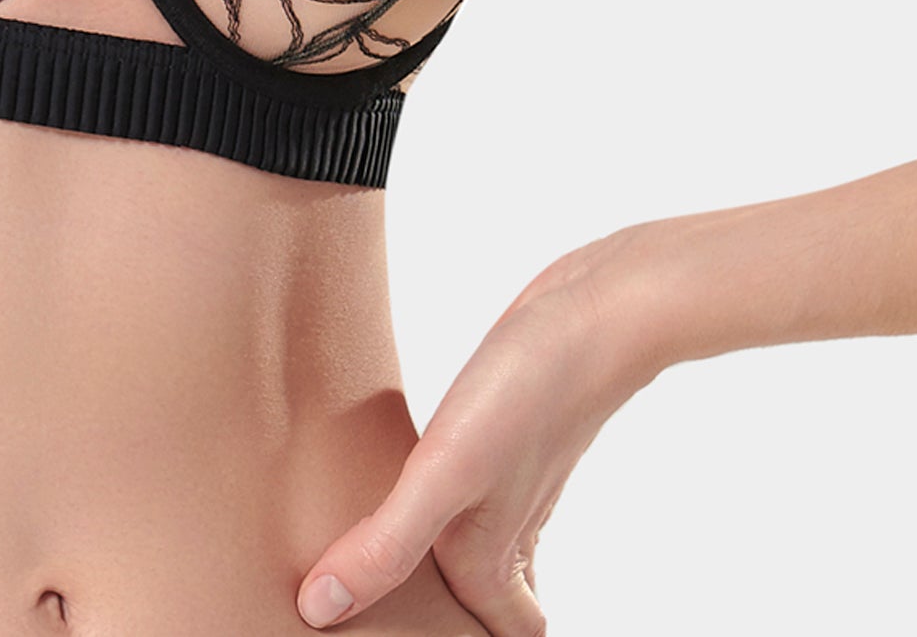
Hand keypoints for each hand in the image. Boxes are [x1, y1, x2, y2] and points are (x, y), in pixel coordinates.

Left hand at [295, 229, 661, 631]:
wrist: (598, 312)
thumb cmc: (528, 392)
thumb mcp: (446, 473)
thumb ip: (388, 544)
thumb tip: (319, 608)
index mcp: (486, 560)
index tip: (383, 636)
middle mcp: (504, 533)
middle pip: (489, 610)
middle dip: (452, 620)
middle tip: (377, 608)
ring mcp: (512, 485)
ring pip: (487, 557)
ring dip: (449, 570)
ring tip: (386, 560)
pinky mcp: (508, 437)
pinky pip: (476, 494)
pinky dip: (450, 507)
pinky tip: (420, 474)